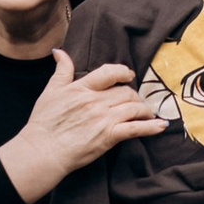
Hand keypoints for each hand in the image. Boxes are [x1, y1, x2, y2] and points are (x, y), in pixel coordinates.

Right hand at [0, 54, 163, 203]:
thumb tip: (60, 52)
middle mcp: (95, 101)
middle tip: (137, 101)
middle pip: (126, 92)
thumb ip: (61, 71)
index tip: (129, 76)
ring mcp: (104, 118)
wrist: (42, 151)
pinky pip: (136, 128)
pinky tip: (161, 125)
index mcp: (82, 88)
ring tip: (148, 113)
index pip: (110, 73)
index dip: (123, 72)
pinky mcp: (109, 136)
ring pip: (134, 107)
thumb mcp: (50, 92)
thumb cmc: (43, 123)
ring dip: (145, 110)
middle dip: (135, 96)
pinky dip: (151, 127)